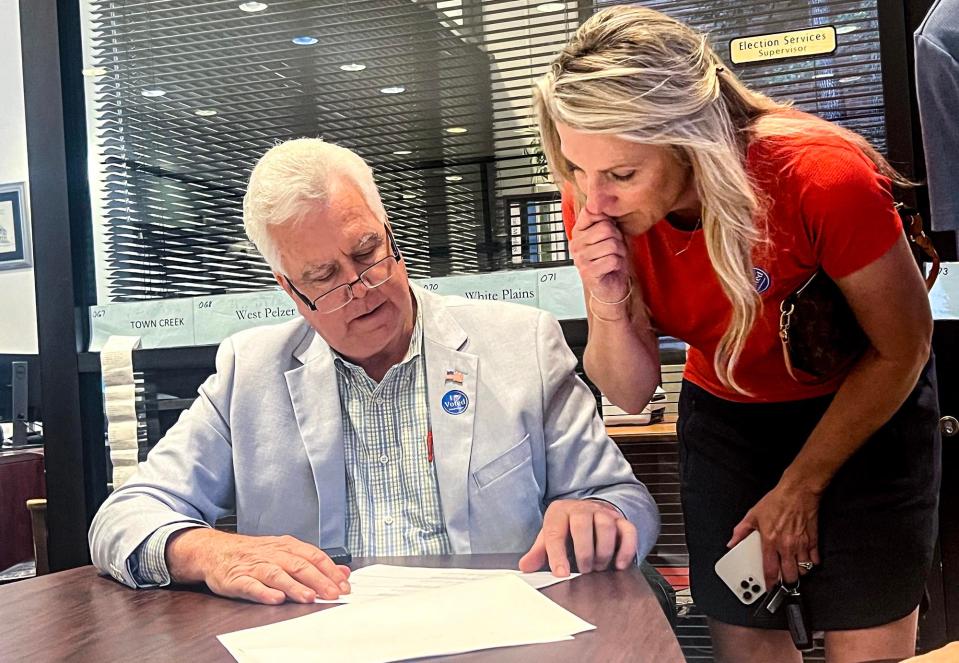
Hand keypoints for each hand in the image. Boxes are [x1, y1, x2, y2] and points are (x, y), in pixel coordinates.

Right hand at [166, 529, 351, 604]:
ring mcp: (255, 566)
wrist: (216, 550)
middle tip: (333, 594)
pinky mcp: (237, 579)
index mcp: (287, 546)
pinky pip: (251, 585)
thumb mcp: (285, 552)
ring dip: (295, 587)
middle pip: (299, 565)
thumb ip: (314, 562)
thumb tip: (342, 572)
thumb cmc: (254, 553)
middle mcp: (273, 554)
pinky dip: (264, 592)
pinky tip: (275, 598)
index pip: (314, 556)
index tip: (343, 585)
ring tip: (309, 597)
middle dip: (318, 580)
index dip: (330, 571)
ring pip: (278, 574)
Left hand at [518, 499, 637, 576]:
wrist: (589, 513)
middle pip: (582, 525)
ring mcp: (603, 513)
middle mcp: (582, 508)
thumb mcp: (549, 537)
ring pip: (606, 527)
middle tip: (584, 570)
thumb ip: (538, 552)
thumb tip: (525, 567)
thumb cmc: (567, 529)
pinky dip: (626, 550)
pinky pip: (628, 531)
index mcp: (560, 512)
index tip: (561, 573)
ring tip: (598, 567)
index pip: (556, 532)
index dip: (557, 555)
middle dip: (584, 552)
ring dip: (603, 552)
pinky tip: (619, 565)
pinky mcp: (621, 521)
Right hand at [569, 207, 630, 304]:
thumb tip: (603, 199)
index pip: (592, 211)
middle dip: (617, 239)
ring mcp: (580, 258)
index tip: (609, 231)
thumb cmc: (610, 260)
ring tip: (613, 258)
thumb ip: (604, 219)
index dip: (608, 219)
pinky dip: (618, 264)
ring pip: (612, 244)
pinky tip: (612, 268)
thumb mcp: (608, 235)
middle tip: (614, 249)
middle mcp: (576, 244)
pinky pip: (613, 260)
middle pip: (606, 228)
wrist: (611, 287)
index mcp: (578, 231)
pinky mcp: (588, 272)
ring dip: (619, 253)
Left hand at [727, 481, 820, 587]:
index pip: (770, 569)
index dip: (769, 582)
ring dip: (798, 572)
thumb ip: (741, 531)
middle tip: (782, 581)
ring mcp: (801, 544)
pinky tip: (805, 559)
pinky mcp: (813, 540)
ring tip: (792, 570)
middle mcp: (786, 546)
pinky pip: (814, 559)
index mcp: (770, 541)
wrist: (798, 491)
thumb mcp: (753, 514)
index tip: (768, 588)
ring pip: (803, 569)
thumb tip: (732, 542)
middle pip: (789, 574)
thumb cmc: (777, 501)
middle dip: (785, 582)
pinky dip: (811, 562)